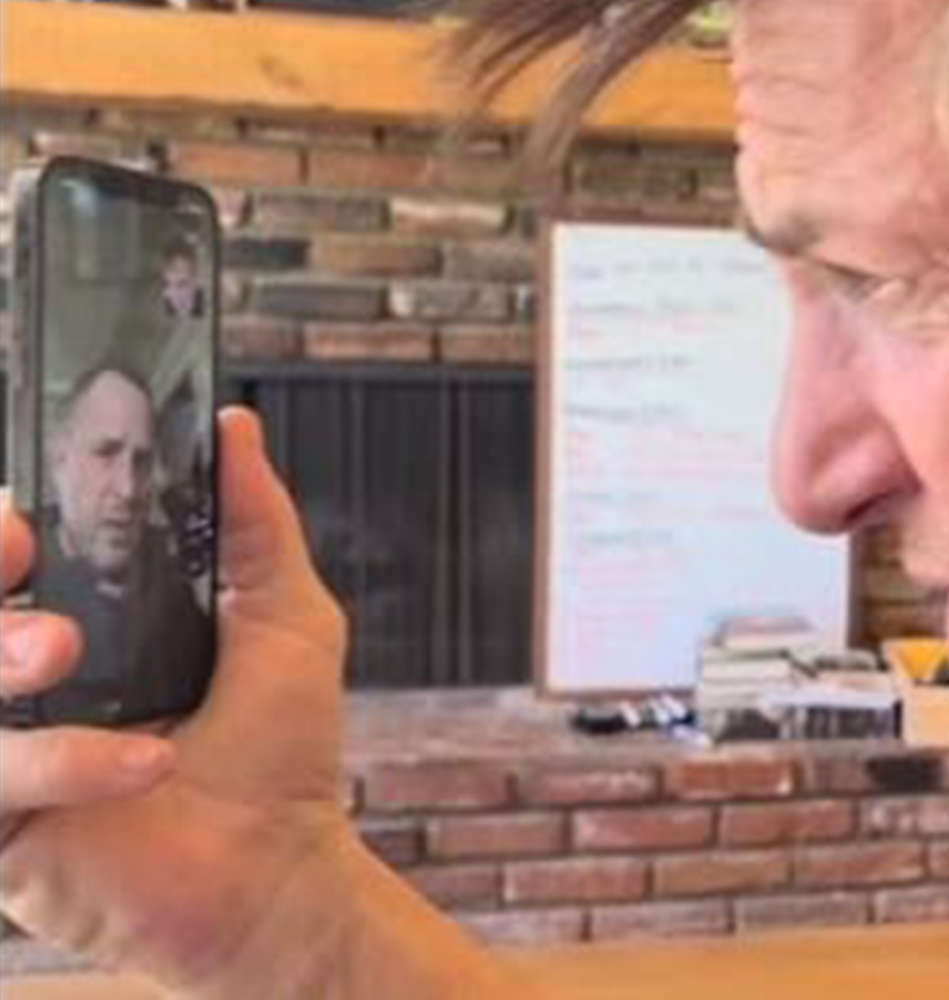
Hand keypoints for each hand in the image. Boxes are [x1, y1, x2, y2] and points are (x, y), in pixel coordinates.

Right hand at [0, 407, 351, 988]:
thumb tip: (234, 426)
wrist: (284, 867)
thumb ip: (253, 522)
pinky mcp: (0, 828)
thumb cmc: (281, 750)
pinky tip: (142, 763)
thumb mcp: (284, 618)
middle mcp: (28, 685)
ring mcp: (7, 756)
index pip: (0, 564)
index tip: (22, 522)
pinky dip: (55, 761)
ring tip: (69, 655)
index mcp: (80, 627)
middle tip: (20, 561)